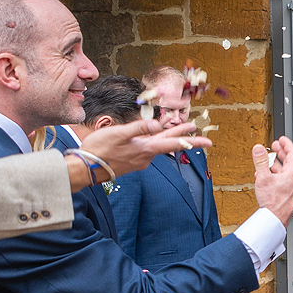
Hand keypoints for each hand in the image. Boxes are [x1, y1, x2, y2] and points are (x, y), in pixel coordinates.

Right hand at [77, 116, 210, 180]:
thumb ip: (138, 128)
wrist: (84, 169)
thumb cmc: (99, 150)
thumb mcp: (118, 134)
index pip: (173, 143)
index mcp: (146, 149)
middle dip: (185, 137)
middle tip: (203, 134)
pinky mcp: (131, 160)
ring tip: (181, 127)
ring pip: (158, 145)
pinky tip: (153, 136)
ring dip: (169, 136)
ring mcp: (139, 159)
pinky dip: (154, 140)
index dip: (191, 140)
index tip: (208, 142)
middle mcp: (145, 156)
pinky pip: (147, 148)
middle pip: (169, 144)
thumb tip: (157, 124)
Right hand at [253, 138, 292, 221]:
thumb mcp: (264, 178)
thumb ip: (261, 162)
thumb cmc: (273, 203)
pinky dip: (274, 175)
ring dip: (276, 164)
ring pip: (284, 172)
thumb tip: (258, 148)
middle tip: (275, 146)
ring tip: (268, 160)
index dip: (287, 144)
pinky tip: (265, 177)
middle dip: (281, 152)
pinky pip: (281, 181)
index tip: (281, 139)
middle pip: (289, 162)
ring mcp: (290, 188)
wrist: (274, 220)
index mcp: (292, 174)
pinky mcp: (286, 195)